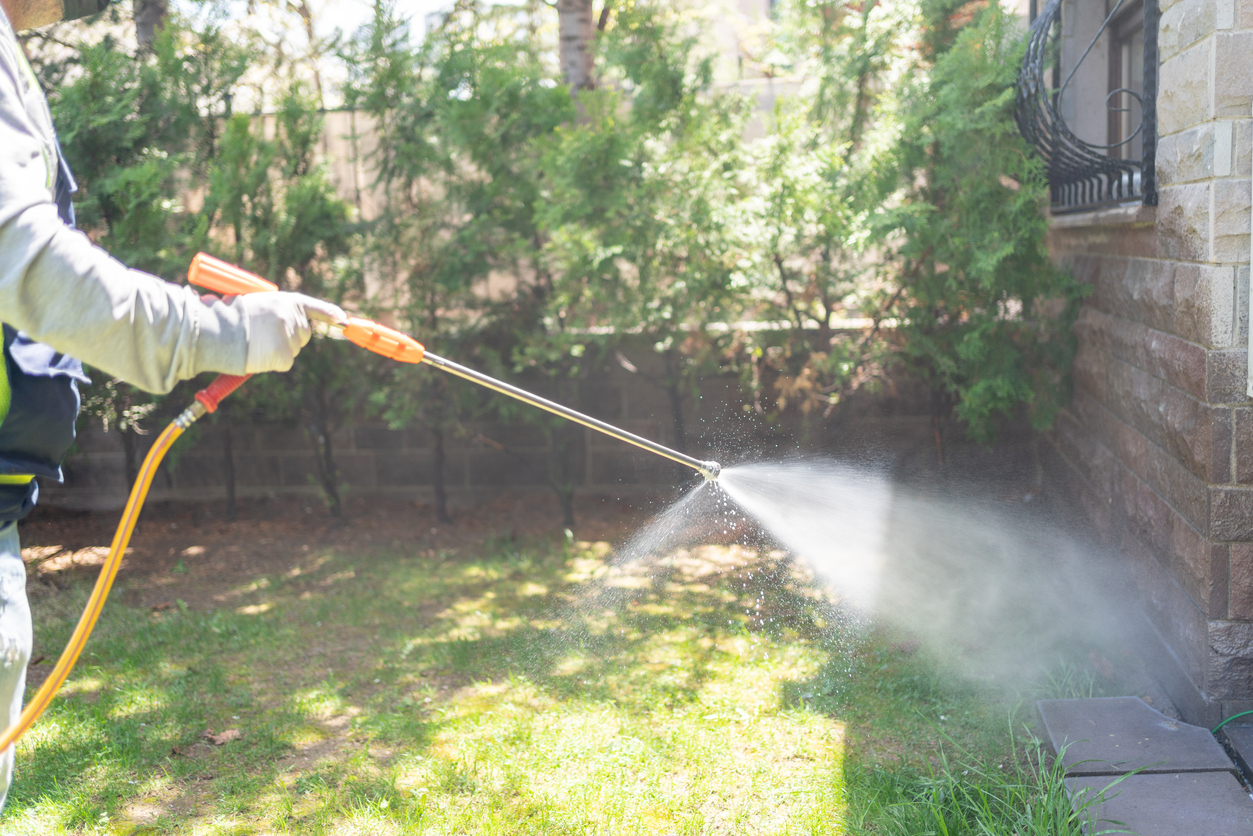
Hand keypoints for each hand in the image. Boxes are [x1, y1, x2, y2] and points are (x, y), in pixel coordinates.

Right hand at [226, 292, 348, 373]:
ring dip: (278, 350)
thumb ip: (278, 312)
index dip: (330, 313)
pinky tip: (257, 355)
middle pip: (304, 334)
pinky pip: (284, 363)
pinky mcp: (284, 355)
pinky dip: (272, 363)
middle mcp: (292, 317)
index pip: (315, 307)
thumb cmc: (230, 316)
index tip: (343, 319)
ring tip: (255, 343)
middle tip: (265, 336)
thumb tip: (295, 323)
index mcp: (286, 301)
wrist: (216, 330)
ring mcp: (290, 336)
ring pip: (293, 349)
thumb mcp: (258, 304)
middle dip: (290, 338)